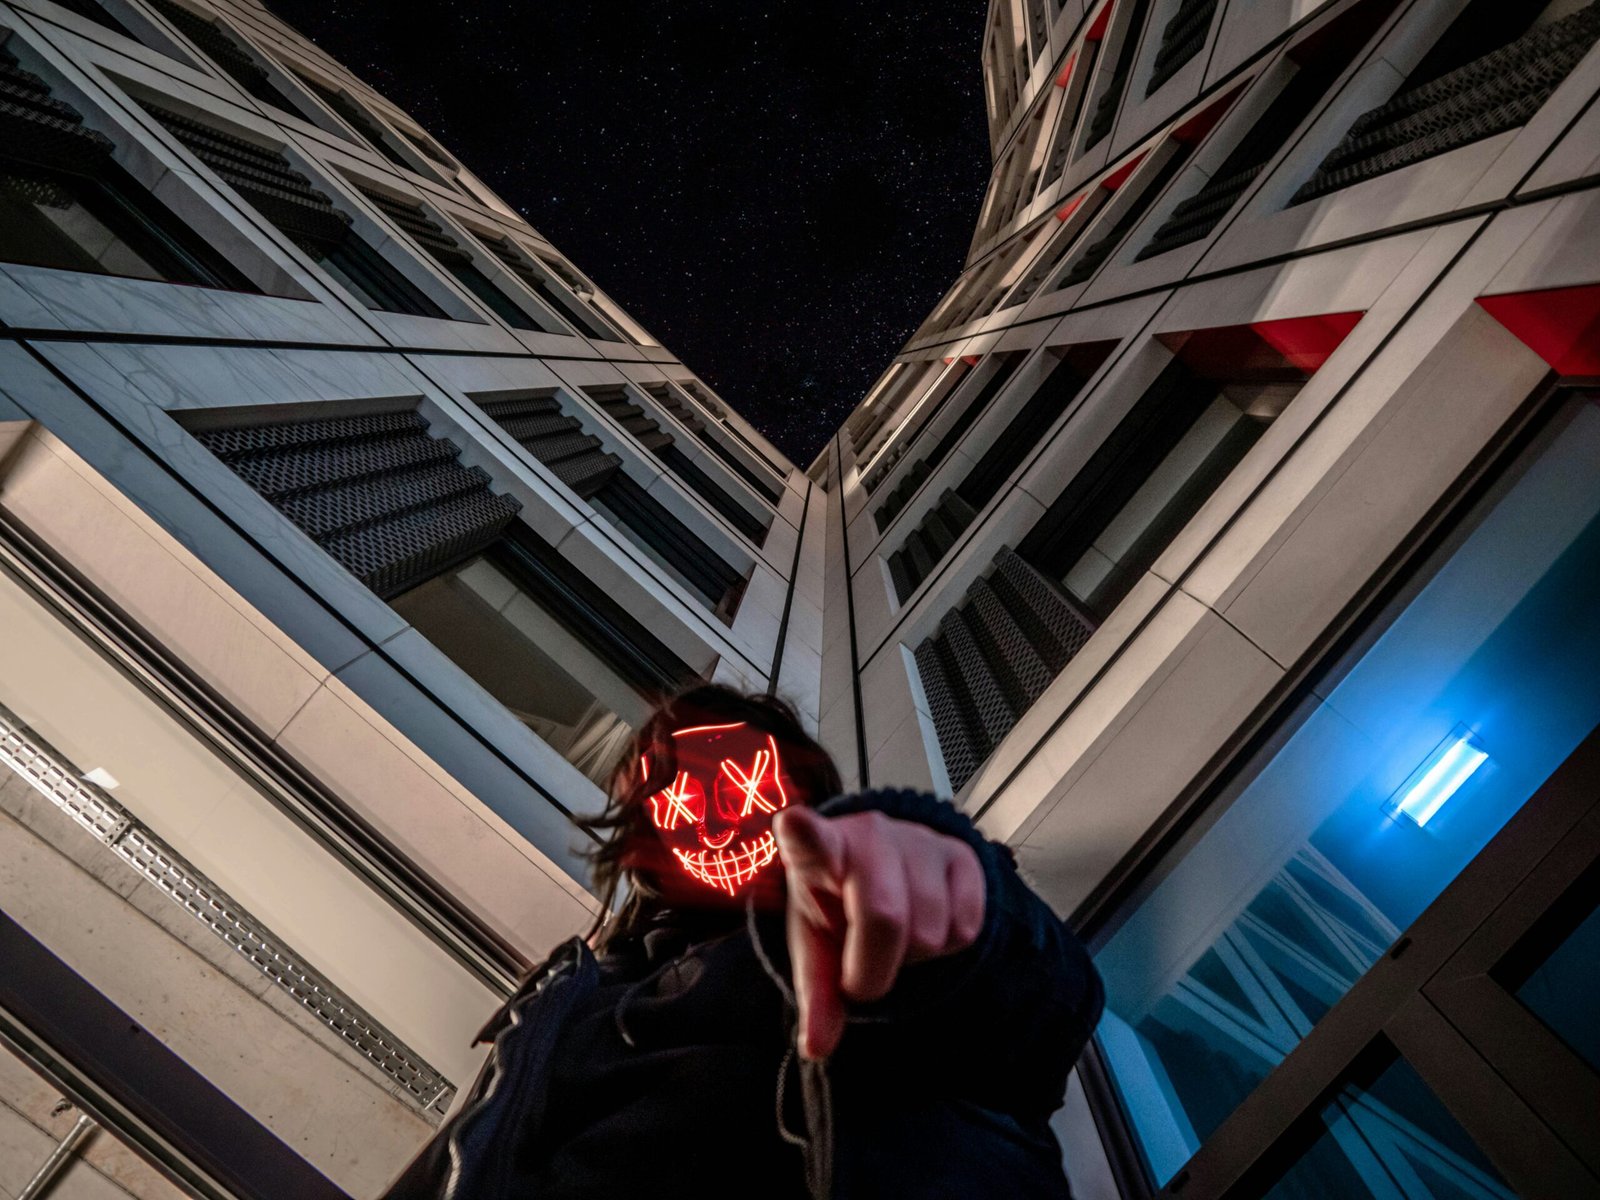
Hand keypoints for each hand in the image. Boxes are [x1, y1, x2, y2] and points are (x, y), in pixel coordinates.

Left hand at [773, 806, 984, 1060]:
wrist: (886, 871)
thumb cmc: (839, 907)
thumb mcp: (817, 948)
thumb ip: (816, 995)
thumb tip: (817, 1046)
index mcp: (818, 852)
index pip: (809, 840)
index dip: (804, 834)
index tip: (794, 822)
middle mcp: (869, 835)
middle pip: (884, 918)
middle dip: (873, 968)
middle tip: (860, 974)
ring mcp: (919, 840)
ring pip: (930, 930)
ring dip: (912, 955)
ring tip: (894, 938)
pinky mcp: (962, 856)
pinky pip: (965, 927)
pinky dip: (946, 944)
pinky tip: (925, 923)